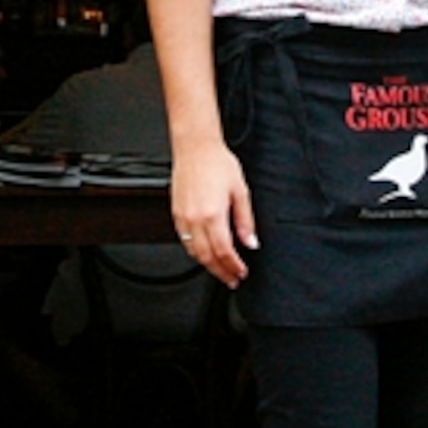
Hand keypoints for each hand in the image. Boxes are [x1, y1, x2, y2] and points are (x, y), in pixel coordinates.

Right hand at [171, 140, 259, 288]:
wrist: (195, 148)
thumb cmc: (217, 164)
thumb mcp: (241, 191)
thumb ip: (246, 221)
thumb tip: (251, 242)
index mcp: (213, 214)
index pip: (224, 251)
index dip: (233, 266)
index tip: (241, 273)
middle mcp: (195, 219)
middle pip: (207, 257)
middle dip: (221, 272)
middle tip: (232, 279)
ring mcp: (183, 217)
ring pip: (193, 252)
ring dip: (208, 265)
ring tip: (221, 270)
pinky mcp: (176, 214)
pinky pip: (184, 241)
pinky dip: (196, 252)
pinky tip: (205, 253)